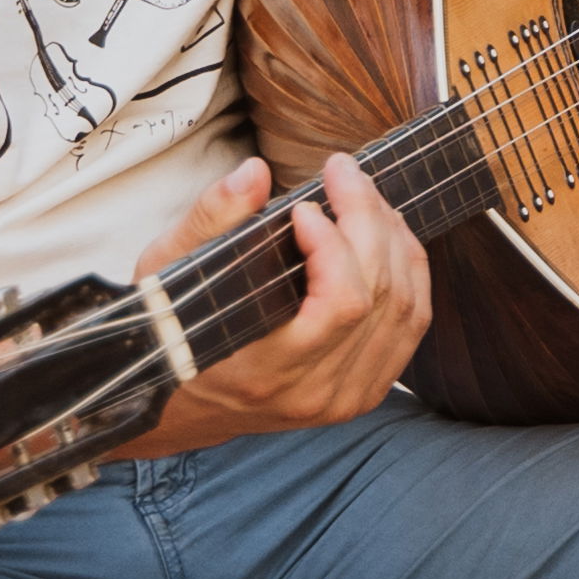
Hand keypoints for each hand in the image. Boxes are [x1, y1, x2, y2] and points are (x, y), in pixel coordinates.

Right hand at [132, 149, 429, 450]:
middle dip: (368, 219)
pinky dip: (409, 271)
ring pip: (405, 307)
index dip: (335, 245)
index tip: (304, 206)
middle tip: (344, 174)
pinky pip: (412, 324)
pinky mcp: (365, 391)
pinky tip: (388, 234)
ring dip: (393, 239)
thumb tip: (255, 173)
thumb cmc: (172, 333)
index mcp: (264, 372)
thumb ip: (211, 222)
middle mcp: (313, 393)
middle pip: (378, 296)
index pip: (339, 305)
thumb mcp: (167, 275)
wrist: (181, 406)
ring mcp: (345, 398)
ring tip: (364, 197)